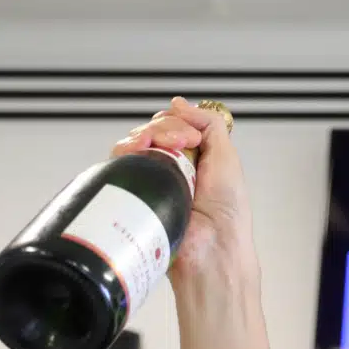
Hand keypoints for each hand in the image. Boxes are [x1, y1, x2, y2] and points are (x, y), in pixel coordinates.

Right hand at [112, 96, 258, 290]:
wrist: (212, 245)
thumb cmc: (227, 212)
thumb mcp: (227, 157)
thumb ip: (209, 125)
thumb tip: (181, 103)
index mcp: (195, 159)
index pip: (174, 125)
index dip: (179, 123)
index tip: (190, 136)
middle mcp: (172, 168)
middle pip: (152, 131)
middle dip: (163, 129)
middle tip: (180, 143)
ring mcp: (152, 180)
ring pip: (134, 143)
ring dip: (145, 137)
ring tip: (161, 149)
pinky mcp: (133, 192)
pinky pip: (120, 163)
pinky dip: (127, 150)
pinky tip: (138, 152)